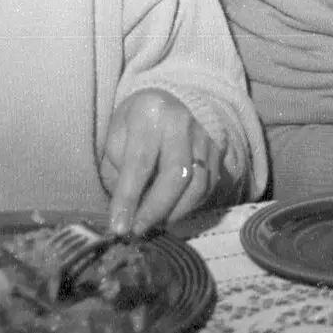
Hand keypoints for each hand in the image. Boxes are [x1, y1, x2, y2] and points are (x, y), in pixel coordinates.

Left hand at [100, 89, 219, 236]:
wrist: (165, 103)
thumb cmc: (133, 125)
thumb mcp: (115, 140)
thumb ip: (119, 174)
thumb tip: (126, 215)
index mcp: (150, 113)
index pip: (140, 161)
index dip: (129, 198)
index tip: (119, 227)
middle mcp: (182, 122)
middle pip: (176, 174)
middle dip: (155, 209)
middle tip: (137, 230)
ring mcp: (204, 136)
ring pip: (198, 184)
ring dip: (174, 212)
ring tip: (154, 223)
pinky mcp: (217, 151)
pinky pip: (208, 187)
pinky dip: (189, 206)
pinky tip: (171, 212)